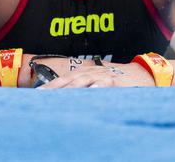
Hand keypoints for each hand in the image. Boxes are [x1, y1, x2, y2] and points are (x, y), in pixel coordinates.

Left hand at [36, 57, 153, 88]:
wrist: (136, 75)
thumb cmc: (110, 82)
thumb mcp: (93, 85)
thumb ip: (80, 90)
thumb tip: (62, 101)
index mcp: (81, 74)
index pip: (61, 81)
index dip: (50, 87)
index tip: (37, 95)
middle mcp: (88, 73)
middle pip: (68, 81)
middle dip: (54, 89)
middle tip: (43, 97)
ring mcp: (101, 76)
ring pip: (83, 82)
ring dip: (71, 88)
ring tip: (60, 96)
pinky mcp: (114, 80)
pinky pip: (105, 84)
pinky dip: (98, 87)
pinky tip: (92, 92)